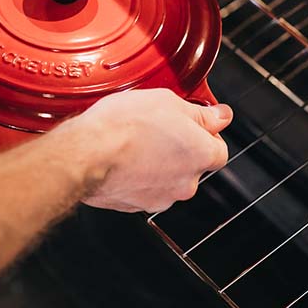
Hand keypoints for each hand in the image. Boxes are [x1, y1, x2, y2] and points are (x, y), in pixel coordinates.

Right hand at [69, 89, 231, 212]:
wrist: (86, 153)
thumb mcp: (168, 101)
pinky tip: (122, 158)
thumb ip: (201, 113)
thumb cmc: (124, 125)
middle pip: (192, 165)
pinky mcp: (135, 206)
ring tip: (135, 142)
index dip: (205, 134)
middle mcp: (186, 183)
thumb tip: (220, 115)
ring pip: (167, 179)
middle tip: (157, 128)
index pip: (218, 149)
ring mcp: (161, 198)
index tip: (191, 123)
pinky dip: (137, 176)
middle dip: (179, 149)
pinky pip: (143, 189)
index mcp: (201, 155)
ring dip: (157, 163)